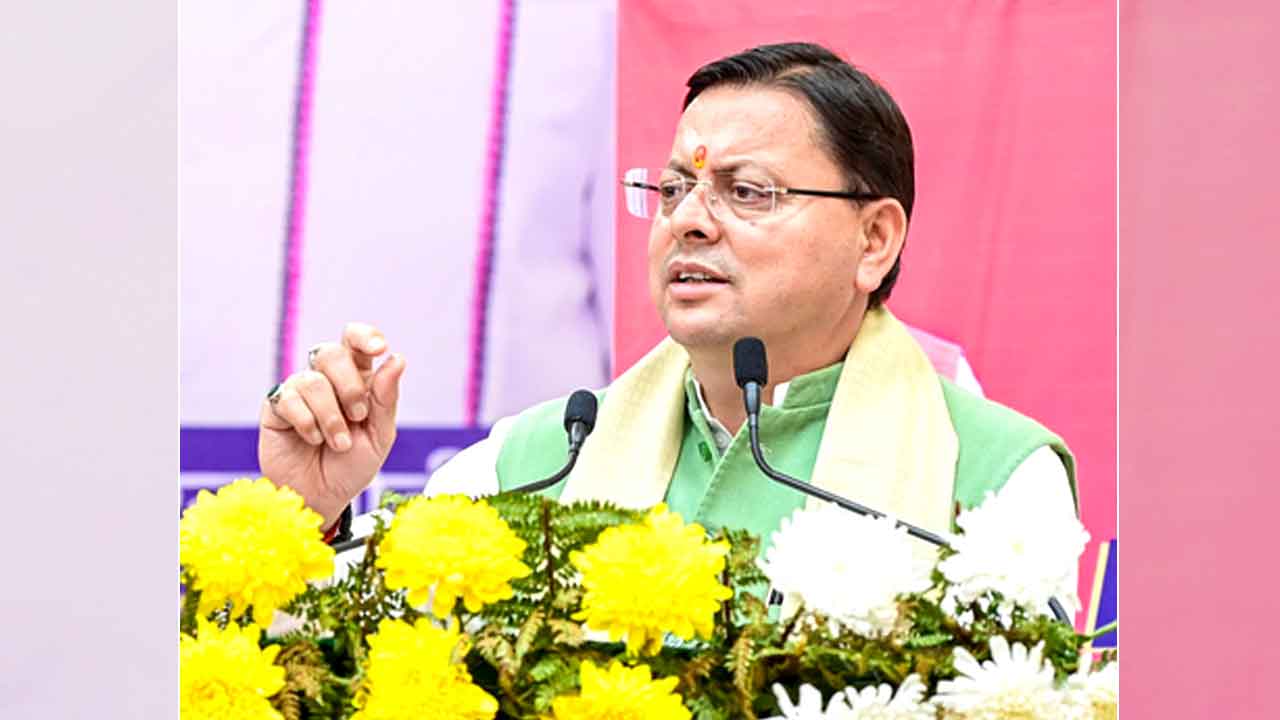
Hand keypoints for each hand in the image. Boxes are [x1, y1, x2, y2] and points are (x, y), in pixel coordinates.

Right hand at [258, 322, 405, 527]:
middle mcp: (326, 380)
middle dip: (350, 386)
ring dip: (331, 417)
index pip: (356, 340)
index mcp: (357, 379)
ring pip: (313, 380)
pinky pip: (289, 398)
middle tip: (358, 416)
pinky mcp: (276, 407)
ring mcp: (299, 392)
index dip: (364, 336)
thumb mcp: (379, 436)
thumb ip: (386, 399)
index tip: (378, 348)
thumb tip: (397, 358)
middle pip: (332, 353)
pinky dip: (307, 422)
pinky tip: (311, 439)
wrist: (321, 498)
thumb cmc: (352, 467)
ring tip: (337, 443)